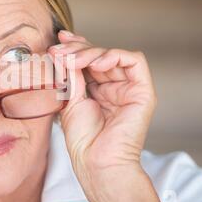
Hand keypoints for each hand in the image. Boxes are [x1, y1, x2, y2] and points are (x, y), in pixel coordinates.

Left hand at [49, 30, 170, 201]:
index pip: (88, 59)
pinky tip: (96, 64)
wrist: (96, 161)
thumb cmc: (83, 138)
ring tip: (74, 60)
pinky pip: (134, 61)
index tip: (58, 40)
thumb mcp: (70, 99)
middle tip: (60, 52)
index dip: (75, 46)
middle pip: (99, 54)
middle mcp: (114, 86)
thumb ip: (70, 74)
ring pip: (113, 55)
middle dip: (78, 49)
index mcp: (97, 89)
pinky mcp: (143, 91)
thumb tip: (62, 51)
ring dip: (91, 52)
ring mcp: (129, 88)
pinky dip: (114, 56)